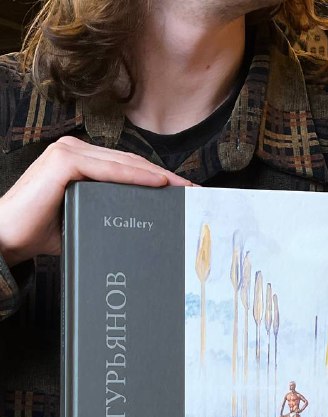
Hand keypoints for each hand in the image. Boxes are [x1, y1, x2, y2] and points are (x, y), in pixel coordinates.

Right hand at [0, 136, 190, 266]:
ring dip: (156, 175)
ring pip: (123, 163)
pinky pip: (109, 169)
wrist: (7, 239)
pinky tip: (158, 184)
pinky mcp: (64, 160)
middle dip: (164, 177)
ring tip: (182, 188)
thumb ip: (104, 215)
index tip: (181, 192)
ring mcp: (68, 151)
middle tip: (192, 190)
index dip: (155, 178)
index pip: (125, 167)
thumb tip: (136, 230)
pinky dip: (135, 177)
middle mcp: (74, 150)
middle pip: (129, 163)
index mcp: (79, 162)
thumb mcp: (82, 221)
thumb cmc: (40, 233)